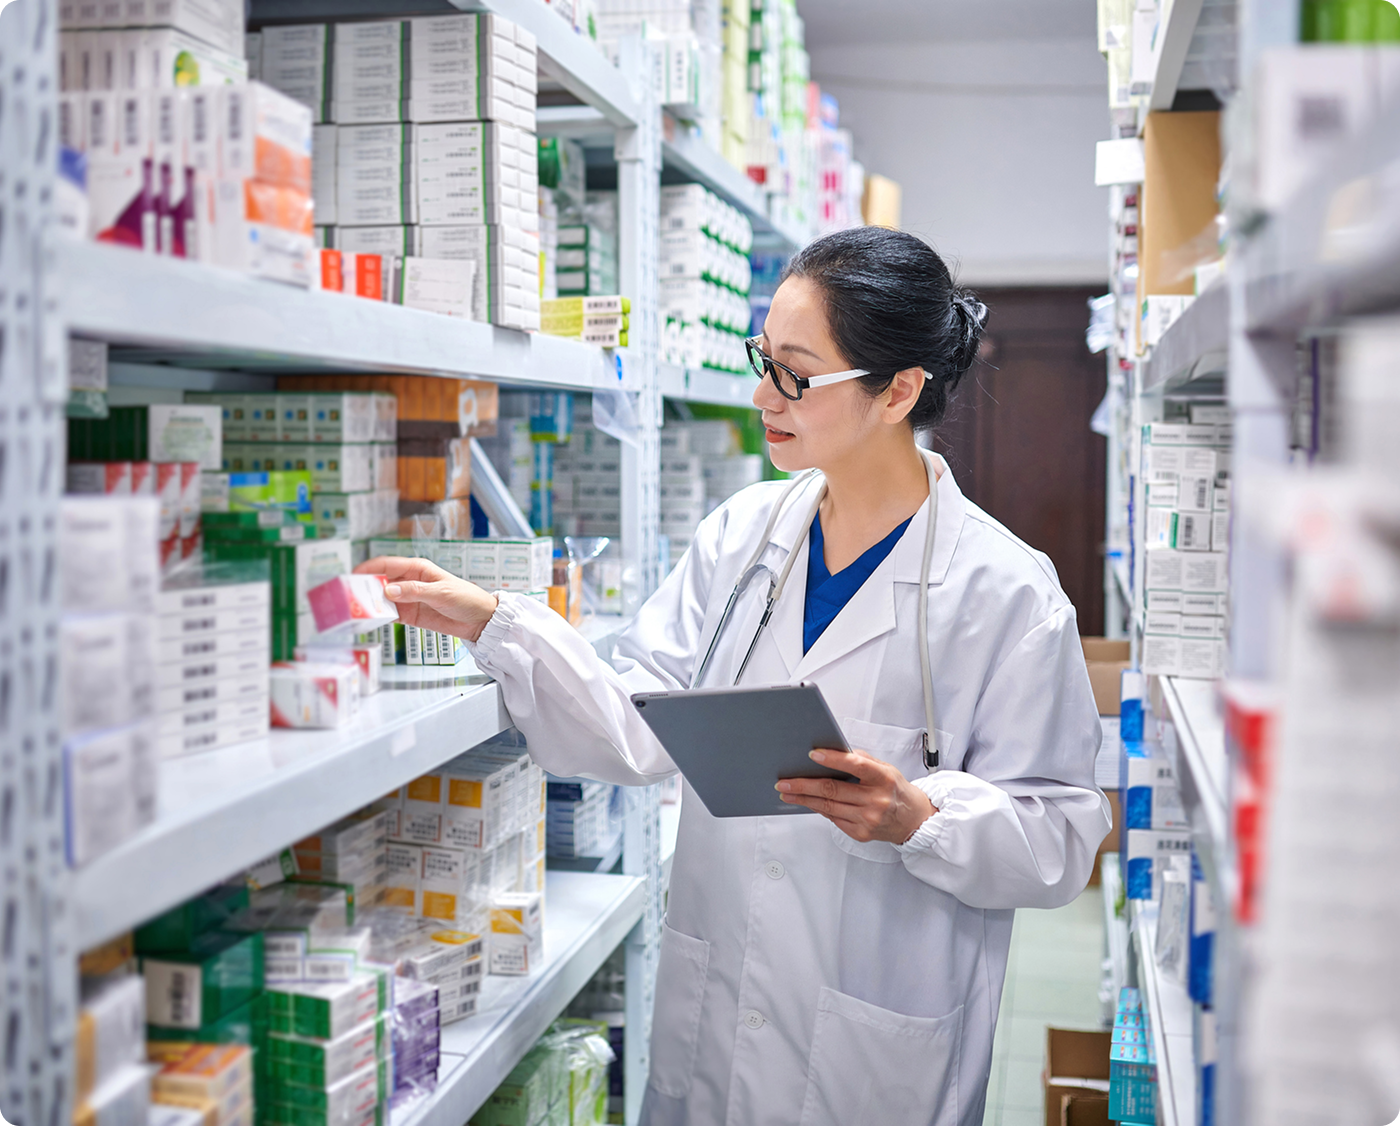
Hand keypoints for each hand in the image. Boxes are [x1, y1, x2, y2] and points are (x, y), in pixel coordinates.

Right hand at [355, 556, 498, 641]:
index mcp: (418, 569)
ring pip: (383, 598)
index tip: (352, 575)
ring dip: (370, 603)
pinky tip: (370, 620)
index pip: (387, 564)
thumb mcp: (441, 592)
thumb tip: (389, 590)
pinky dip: (380, 616)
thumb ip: (415, 591)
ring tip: (355, 609)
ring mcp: (409, 599)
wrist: (480, 620)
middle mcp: (410, 582)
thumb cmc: (466, 598)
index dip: (368, 568)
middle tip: (349, 595)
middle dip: (364, 586)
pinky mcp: (410, 615)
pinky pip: (390, 614)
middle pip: (380, 581)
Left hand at [776, 749, 936, 844]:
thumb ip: (861, 760)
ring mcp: (868, 819)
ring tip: (786, 792)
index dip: (833, 759)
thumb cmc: (895, 790)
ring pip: (828, 806)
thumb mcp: (885, 769)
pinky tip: (806, 802)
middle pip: (833, 790)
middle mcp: (876, 800)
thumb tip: (832, 752)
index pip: (856, 765)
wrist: (912, 819)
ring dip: (804, 799)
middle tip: (784, 781)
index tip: (812, 754)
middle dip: (804, 785)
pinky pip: (833, 818)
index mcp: (883, 778)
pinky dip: (818, 808)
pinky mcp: (861, 833)